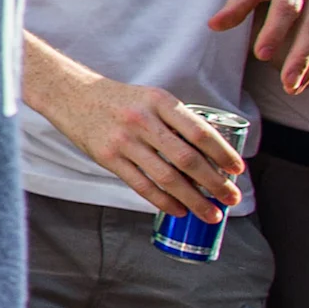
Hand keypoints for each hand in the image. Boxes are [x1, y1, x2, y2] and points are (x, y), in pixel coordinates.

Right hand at [53, 71, 247, 219]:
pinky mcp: (107, 157)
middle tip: (232, 198)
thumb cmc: (118, 100)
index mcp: (159, 102)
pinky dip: (164, 202)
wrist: (70, 94)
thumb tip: (209, 156)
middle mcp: (143, 120)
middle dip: (215, 183)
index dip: (222, 154)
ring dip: (194, 200)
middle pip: (187, 159)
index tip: (237, 170)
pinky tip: (179, 210)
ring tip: (211, 213)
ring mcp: (123, 140)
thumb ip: (175, 122)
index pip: (199, 132)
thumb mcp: (150, 99)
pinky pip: (141, 186)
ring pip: (167, 178)